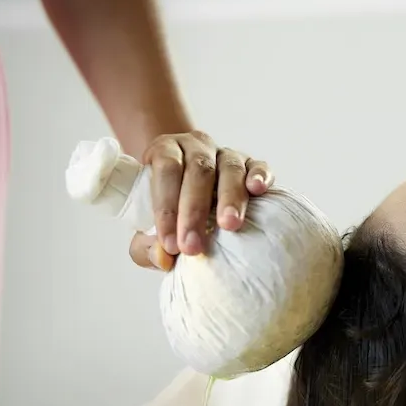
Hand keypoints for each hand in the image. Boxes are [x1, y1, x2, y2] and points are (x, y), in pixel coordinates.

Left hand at [127, 130, 272, 270]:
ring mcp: (227, 154)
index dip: (167, 207)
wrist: (190, 187)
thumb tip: (162, 257)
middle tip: (194, 246)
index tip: (170, 244)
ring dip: (230, 198)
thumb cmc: (169, 209)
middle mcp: (197, 148)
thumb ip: (146, 245)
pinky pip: (258, 166)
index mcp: (165, 152)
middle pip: (199, 170)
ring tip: (230, 225)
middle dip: (195, 210)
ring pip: (230, 168)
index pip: (166, 171)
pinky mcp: (252, 164)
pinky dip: (259, 176)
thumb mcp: (148, 224)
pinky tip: (257, 190)